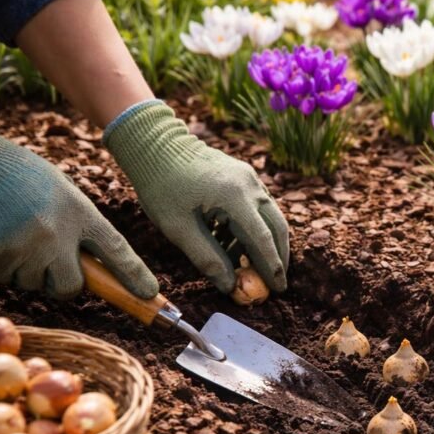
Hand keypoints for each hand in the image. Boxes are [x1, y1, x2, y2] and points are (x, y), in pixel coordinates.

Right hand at [0, 134, 158, 299]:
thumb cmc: (21, 175)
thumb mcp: (64, 192)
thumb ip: (80, 226)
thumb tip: (95, 269)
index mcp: (79, 212)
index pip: (116, 251)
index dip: (134, 275)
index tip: (150, 294)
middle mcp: (56, 233)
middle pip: (70, 287)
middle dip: (59, 281)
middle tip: (45, 258)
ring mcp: (23, 246)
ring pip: (29, 283)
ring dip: (22, 268)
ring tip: (13, 231)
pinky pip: (1, 277)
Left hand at [103, 101, 289, 293]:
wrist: (155, 144)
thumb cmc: (161, 186)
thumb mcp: (179, 229)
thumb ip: (207, 259)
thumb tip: (229, 286)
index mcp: (235, 197)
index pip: (263, 239)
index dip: (272, 267)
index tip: (278, 289)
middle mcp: (250, 185)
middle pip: (277, 227)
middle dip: (279, 257)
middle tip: (276, 281)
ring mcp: (249, 178)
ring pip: (270, 217)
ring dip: (264, 243)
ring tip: (247, 266)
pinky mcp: (243, 175)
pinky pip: (257, 206)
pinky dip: (252, 228)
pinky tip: (233, 244)